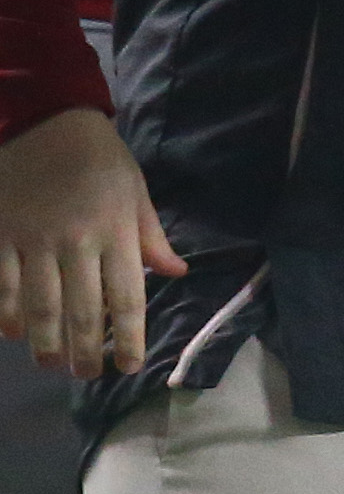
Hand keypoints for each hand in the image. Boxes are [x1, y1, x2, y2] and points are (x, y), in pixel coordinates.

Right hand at [0, 106, 184, 376]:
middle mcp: (76, 242)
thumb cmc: (98, 157)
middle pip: (81, 312)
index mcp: (116, 232)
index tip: (129, 366)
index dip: (129, 339)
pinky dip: (6, 314)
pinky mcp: (1, 234)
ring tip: (52, 364)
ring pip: (39, 306)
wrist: (43, 118)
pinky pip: (0, 284)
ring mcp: (33, 240)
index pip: (127, 299)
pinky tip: (13, 332)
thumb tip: (176, 273)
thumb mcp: (135, 191)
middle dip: (85, 352)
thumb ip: (150, 237)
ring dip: (45, 343)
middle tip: (86, 374)